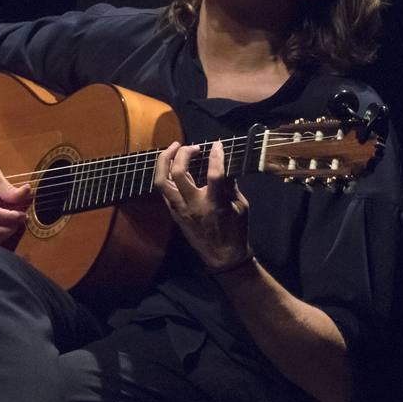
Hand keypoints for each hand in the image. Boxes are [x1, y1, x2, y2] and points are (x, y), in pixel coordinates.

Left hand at [154, 141, 250, 271]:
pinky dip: (165, 175)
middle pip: (178, 173)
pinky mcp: (174, 213)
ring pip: (162, 181)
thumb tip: (224, 164)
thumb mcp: (241, 206)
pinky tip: (172, 166)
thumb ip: (230, 185)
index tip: (216, 145)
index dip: (216, 156)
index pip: (214, 174)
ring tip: (174, 148)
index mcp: (215, 204)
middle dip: (183, 153)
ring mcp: (180, 210)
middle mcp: (193, 205)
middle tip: (192, 147)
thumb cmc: (235, 230)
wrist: (222, 257)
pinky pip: (163, 191)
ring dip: (164, 161)